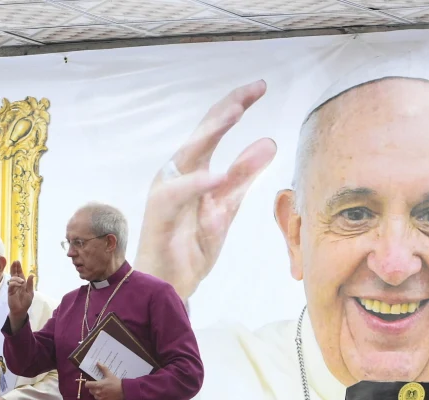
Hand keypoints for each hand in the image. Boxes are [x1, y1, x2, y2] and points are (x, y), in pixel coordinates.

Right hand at [7, 260, 34, 329]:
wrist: (21, 310)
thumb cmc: (26, 302)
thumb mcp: (30, 292)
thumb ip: (30, 284)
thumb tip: (31, 275)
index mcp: (22, 283)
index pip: (20, 274)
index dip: (18, 268)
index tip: (17, 262)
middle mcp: (17, 284)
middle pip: (14, 274)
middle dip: (14, 268)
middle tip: (15, 262)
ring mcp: (13, 287)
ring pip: (12, 279)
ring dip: (17, 278)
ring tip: (21, 281)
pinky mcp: (10, 292)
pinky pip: (11, 285)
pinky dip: (14, 283)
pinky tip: (19, 284)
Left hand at [85, 364, 123, 399]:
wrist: (124, 392)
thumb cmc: (116, 383)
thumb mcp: (110, 375)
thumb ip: (103, 368)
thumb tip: (97, 362)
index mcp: (97, 385)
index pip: (87, 385)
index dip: (89, 383)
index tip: (92, 382)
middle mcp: (97, 393)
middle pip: (91, 391)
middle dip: (93, 388)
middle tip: (100, 386)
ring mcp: (100, 399)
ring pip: (95, 397)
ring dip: (98, 394)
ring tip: (104, 391)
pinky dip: (103, 399)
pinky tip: (108, 396)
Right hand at [132, 80, 277, 300]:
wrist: (168, 284)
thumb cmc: (189, 245)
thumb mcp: (226, 206)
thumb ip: (243, 175)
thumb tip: (268, 141)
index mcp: (193, 170)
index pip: (214, 129)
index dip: (235, 105)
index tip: (260, 86)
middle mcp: (177, 174)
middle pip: (202, 133)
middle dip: (227, 108)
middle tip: (253, 89)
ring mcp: (167, 192)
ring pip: (188, 154)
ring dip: (210, 132)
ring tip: (235, 113)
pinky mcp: (160, 215)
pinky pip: (177, 195)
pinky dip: (197, 184)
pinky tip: (218, 176)